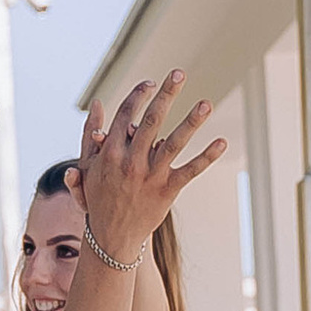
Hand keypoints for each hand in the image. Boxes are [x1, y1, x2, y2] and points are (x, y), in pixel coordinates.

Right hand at [74, 73, 225, 268]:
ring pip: (173, 142)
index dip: (139, 95)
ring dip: (191, 121)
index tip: (151, 83)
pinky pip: (190, 170)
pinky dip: (206, 157)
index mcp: (110, 151)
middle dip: (165, 95)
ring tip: (205, 103)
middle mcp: (130, 161)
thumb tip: (98, 103)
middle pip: (151, 120)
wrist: (111, 237)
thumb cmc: (99, 197)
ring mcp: (150, 176)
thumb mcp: (87, 166)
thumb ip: (90, 134)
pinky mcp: (167, 191)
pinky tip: (222, 142)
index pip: (125, 114)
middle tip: (179, 73)